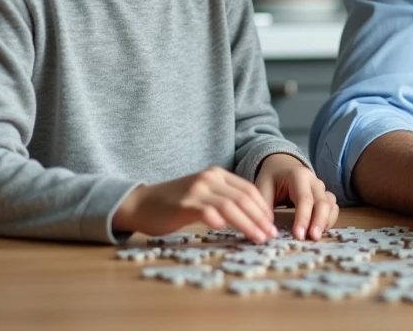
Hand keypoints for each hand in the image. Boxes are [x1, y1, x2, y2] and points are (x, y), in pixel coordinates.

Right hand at [114, 167, 276, 241]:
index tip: (271, 225)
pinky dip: (219, 220)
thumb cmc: (174, 204)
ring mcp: (196, 190)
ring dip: (248, 224)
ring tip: (258, 238)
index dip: (262, 208)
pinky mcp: (183, 204)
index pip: (248, 190)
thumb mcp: (203, 195)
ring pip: (230, 206)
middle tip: (270, 235)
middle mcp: (209, 178)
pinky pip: (207, 211)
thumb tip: (251, 219)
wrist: (141, 203)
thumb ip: (223, 200)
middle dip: (260, 218)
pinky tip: (226, 230)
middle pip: (243, 198)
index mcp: (217, 174)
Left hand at [254, 153, 338, 240]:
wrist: (281, 167)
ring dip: (326, 222)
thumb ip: (265, 207)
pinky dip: (329, 220)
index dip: (303, 218)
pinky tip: (320, 231)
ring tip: (316, 237)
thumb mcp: (263, 187)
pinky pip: (333, 208)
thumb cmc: (272, 179)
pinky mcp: (325, 197)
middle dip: (319, 222)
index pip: (304, 198)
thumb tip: (268, 230)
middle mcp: (314, 181)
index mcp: (298, 176)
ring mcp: (322, 189)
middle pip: (322, 202)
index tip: (298, 235)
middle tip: (312, 238)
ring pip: (330, 206)